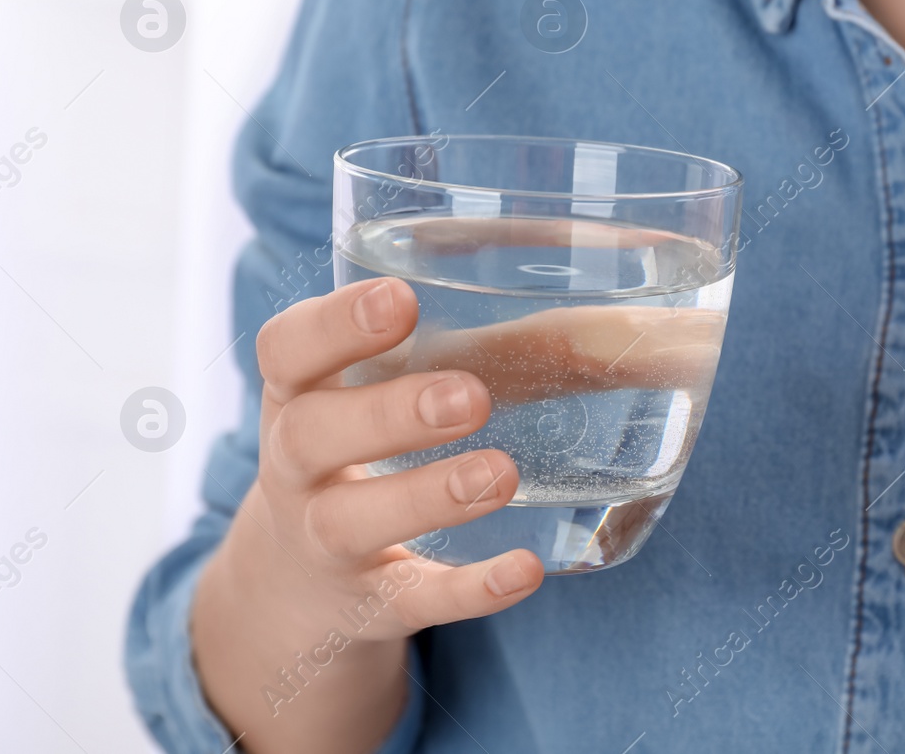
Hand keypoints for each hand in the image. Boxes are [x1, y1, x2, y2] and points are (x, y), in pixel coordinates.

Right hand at [190, 277, 723, 751]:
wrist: (298, 592)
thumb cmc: (362, 452)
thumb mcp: (376, 395)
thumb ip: (467, 349)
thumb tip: (618, 318)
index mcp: (299, 393)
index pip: (286, 348)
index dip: (334, 322)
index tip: (402, 300)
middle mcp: (294, 467)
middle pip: (312, 434)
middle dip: (390, 412)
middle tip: (470, 396)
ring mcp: (323, 542)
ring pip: (353, 521)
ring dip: (428, 496)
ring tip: (500, 474)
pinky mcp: (368, 604)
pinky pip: (412, 600)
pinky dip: (468, 589)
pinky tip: (525, 570)